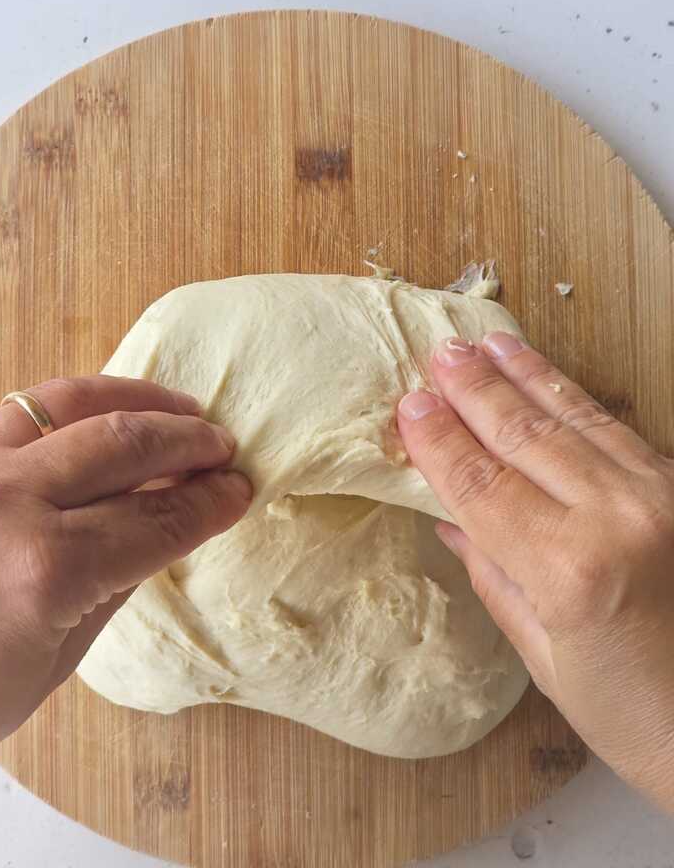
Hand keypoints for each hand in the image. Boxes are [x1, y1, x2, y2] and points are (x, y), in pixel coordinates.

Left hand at [0, 376, 250, 800]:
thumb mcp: (62, 654)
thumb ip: (123, 570)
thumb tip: (173, 515)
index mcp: (43, 570)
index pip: (156, 520)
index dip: (210, 503)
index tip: (240, 489)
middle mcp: (3, 503)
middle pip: (123, 444)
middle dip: (187, 441)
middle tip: (222, 446)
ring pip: (68, 403)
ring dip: (135, 401)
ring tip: (178, 409)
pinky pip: (18, 412)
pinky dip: (73, 409)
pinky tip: (104, 418)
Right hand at [398, 333, 673, 809]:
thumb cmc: (633, 713)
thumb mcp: (544, 656)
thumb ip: (492, 574)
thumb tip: (447, 517)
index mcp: (570, 572)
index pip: (482, 487)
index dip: (439, 443)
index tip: (409, 407)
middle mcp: (617, 519)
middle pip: (523, 438)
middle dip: (475, 392)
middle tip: (439, 355)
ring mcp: (658, 495)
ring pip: (573, 418)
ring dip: (524, 376)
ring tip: (485, 345)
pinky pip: (614, 428)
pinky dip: (572, 397)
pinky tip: (546, 377)